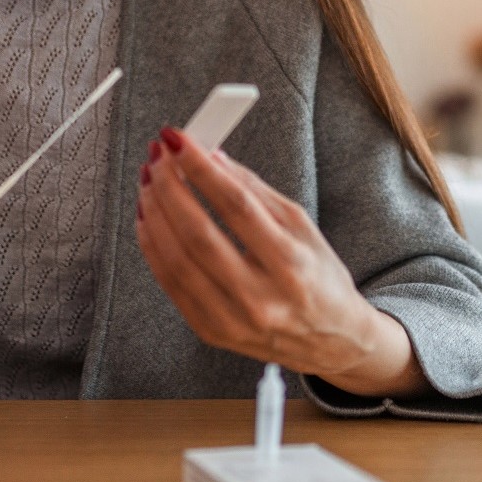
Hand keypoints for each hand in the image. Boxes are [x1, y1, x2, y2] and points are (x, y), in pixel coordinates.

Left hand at [135, 127, 428, 397]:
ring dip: (154, 213)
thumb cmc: (319, 277)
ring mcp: (232, 320)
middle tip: (157, 157)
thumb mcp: (302, 226)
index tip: (178, 140)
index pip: (236, 206)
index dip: (201, 168)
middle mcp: (261, 298)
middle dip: (169, 188)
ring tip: (149, 181)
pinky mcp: (211, 332)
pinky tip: (149, 217)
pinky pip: (170, 284)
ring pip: (176, 261)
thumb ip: (255, 191)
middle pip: (198, 235)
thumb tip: (212, 157)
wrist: (332, 341)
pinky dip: (153, 246)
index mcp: (291, 264)